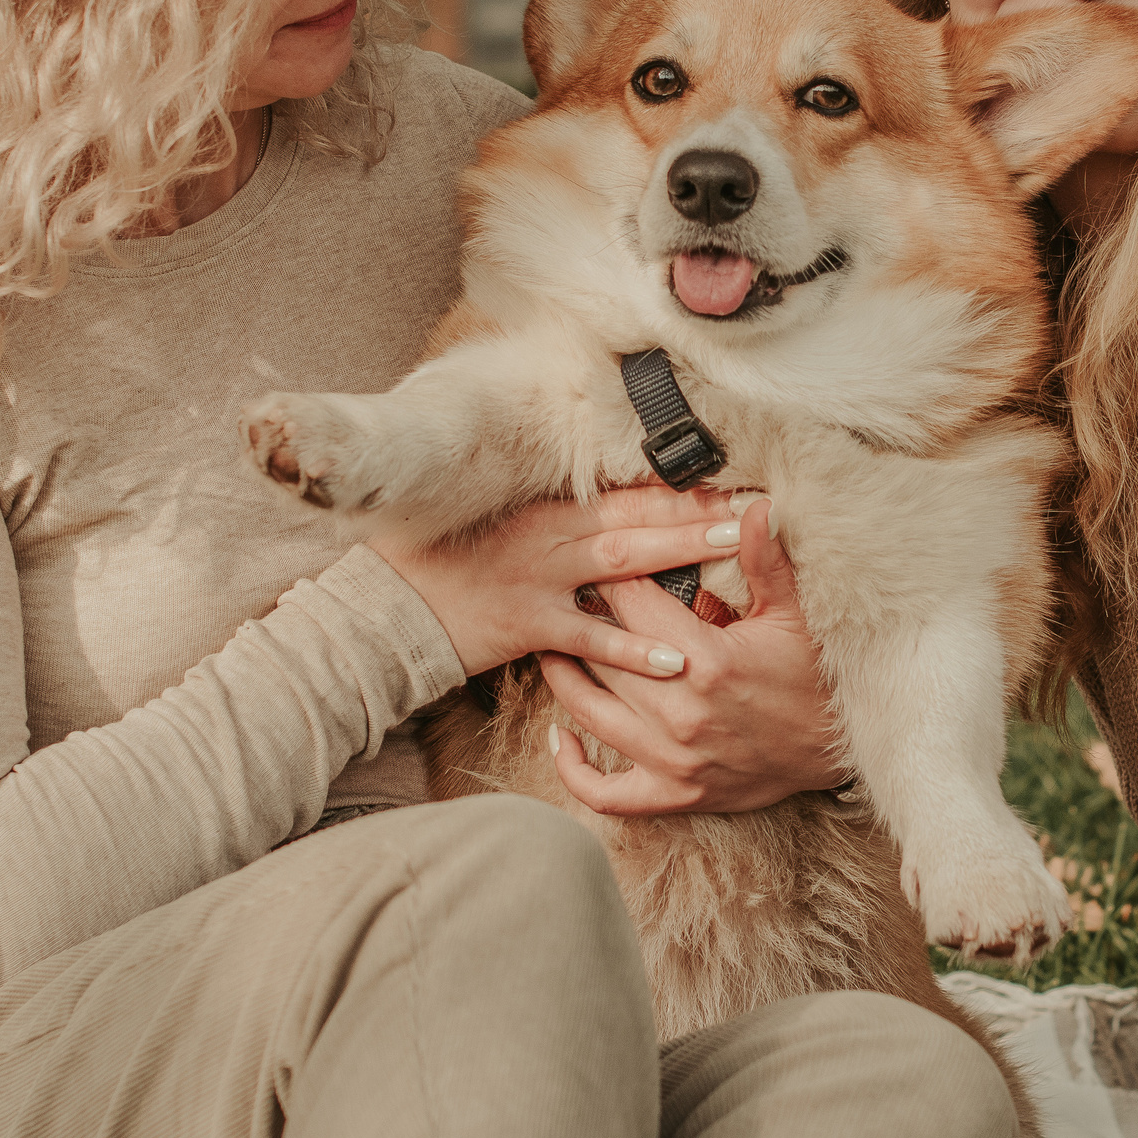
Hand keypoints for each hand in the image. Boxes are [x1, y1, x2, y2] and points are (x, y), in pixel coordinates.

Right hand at [362, 485, 739, 677]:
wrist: (387, 606)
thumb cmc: (438, 561)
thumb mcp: (491, 521)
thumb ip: (548, 514)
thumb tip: (598, 503)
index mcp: (543, 507)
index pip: (622, 491)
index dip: (676, 486)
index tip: (727, 478)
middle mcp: (548, 534)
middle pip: (635, 517)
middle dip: (694, 510)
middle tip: (750, 502)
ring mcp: (539, 579)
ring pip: (624, 563)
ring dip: (680, 553)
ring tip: (730, 547)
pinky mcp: (528, 627)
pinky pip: (590, 640)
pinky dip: (632, 650)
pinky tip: (676, 659)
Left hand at [542, 498, 846, 815]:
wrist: (840, 749)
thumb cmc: (816, 676)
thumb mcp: (794, 613)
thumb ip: (765, 559)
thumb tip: (756, 504)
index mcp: (706, 661)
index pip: (631, 603)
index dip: (613, 575)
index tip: (605, 559)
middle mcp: (680, 713)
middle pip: (602, 652)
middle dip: (584, 619)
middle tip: (572, 595)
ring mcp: (672, 760)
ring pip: (587, 711)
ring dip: (564, 676)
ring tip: (558, 645)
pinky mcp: (673, 794)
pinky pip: (604, 793)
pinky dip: (572, 768)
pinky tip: (562, 736)